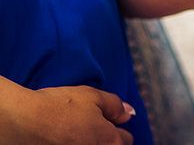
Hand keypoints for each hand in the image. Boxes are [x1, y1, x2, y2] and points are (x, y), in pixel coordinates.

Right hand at [2, 82, 135, 143]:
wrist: (23, 122)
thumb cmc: (58, 107)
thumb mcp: (93, 97)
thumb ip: (115, 105)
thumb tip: (128, 113)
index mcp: (110, 140)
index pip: (126, 140)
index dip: (119, 129)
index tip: (110, 123)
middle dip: (107, 139)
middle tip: (91, 128)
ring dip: (91, 142)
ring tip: (76, 132)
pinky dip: (75, 144)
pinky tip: (64, 138)